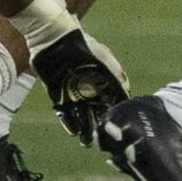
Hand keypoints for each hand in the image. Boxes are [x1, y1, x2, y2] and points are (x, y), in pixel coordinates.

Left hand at [30, 27, 129, 145]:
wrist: (54, 40)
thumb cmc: (83, 46)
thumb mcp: (104, 57)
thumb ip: (115, 73)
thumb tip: (127, 90)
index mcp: (102, 78)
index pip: (111, 97)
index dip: (115, 109)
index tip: (119, 123)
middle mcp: (88, 86)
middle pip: (96, 108)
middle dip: (100, 122)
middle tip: (103, 138)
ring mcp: (72, 90)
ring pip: (80, 112)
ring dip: (85, 125)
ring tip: (88, 140)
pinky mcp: (56, 92)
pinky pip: (63, 110)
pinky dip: (68, 120)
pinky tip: (73, 131)